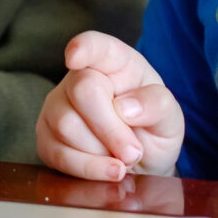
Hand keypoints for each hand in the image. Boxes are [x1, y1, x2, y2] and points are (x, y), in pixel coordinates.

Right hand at [35, 31, 183, 181]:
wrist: (141, 165)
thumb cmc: (152, 131)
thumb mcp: (170, 118)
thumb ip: (157, 105)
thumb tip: (126, 108)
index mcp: (115, 63)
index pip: (97, 46)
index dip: (84, 48)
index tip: (74, 57)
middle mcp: (80, 78)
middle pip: (82, 90)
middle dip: (111, 128)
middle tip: (134, 152)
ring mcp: (58, 107)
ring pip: (67, 125)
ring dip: (101, 151)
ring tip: (123, 160)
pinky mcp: (46, 138)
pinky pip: (58, 154)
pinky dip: (88, 169)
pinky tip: (108, 171)